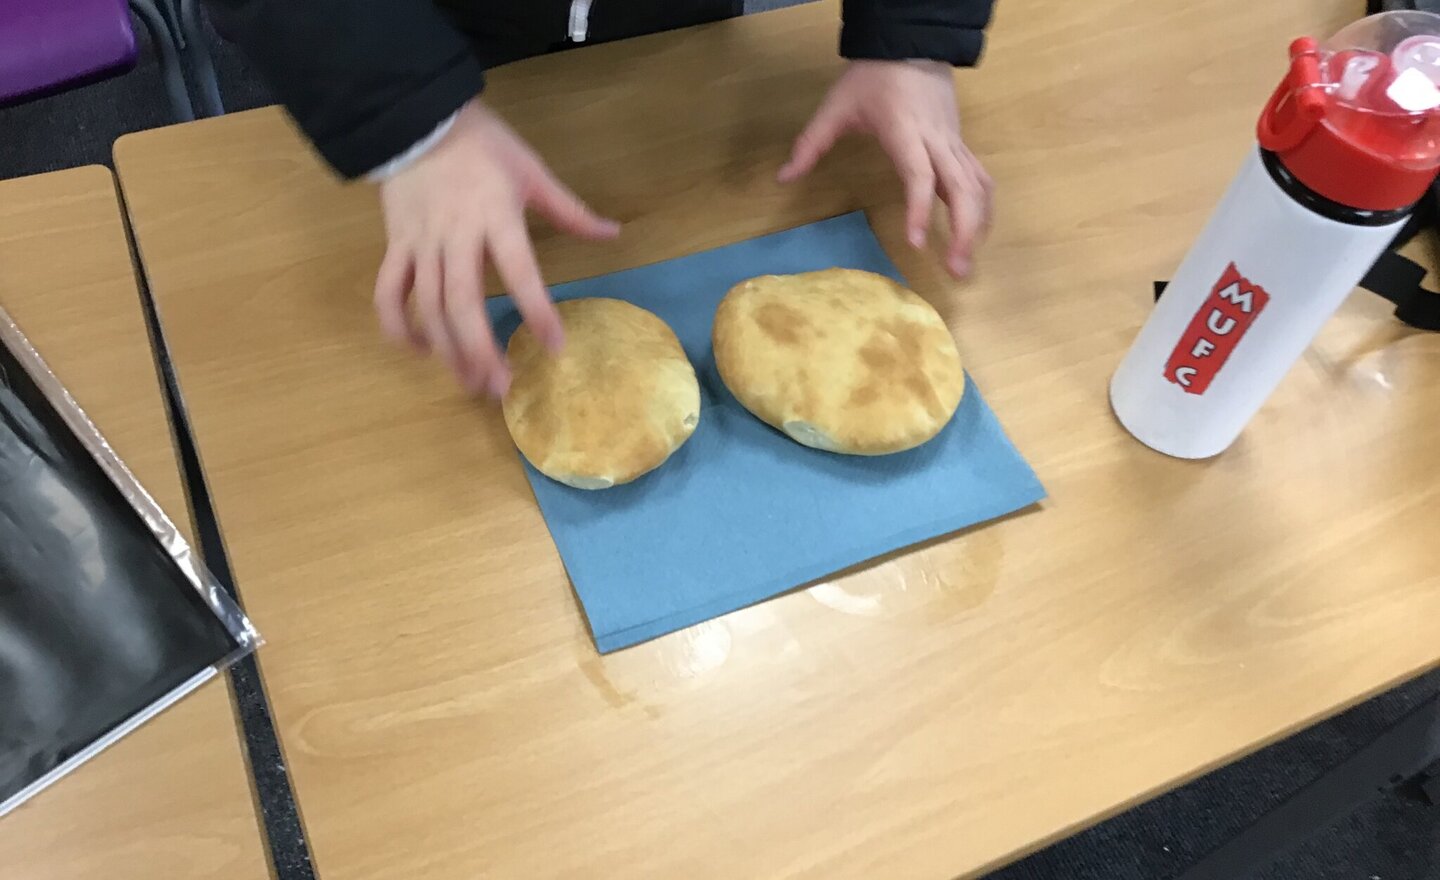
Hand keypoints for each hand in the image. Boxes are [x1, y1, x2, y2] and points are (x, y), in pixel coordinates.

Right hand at [374, 98, 620, 395]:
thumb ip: (570, 210)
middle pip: (462, 303)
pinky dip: (399, 326)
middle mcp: (454, 236)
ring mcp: (420, 243)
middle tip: (502, 388)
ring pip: (428, 306)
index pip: (518, 270)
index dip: (536, 310)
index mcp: (494, 215)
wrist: (417, 119)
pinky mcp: (395, 246)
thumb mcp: (531, 171)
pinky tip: (422, 352)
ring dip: (448, 350)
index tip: (555, 347)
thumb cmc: (482, 145)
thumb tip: (613, 233)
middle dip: (481, 350)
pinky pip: (389, 293)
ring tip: (471, 383)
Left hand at [778, 60, 992, 277]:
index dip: (920, 209)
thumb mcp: (835, 106)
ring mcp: (954, 143)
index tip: (917, 242)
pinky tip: (974, 234)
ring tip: (965, 262)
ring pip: (979, 186)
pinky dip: (981, 209)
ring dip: (978, 225)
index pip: (920, 176)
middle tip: (956, 270)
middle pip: (964, 189)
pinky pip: (979, 180)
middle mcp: (936, 141)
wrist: (910, 46)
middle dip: (965, 231)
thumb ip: (810, 144)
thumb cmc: (873, 78)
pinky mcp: (961, 146)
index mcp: (905, 132)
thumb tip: (783, 178)